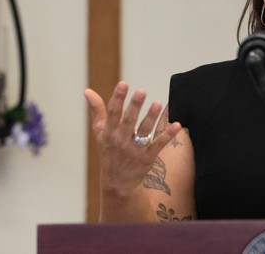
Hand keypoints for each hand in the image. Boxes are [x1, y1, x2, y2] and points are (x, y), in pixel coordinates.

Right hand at [85, 81, 181, 196]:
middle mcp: (121, 140)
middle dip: (135, 106)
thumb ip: (97, 110)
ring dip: (151, 117)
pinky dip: (168, 135)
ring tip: (158, 103)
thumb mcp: (99, 132)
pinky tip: (177, 125)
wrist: (116, 181)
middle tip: (142, 91)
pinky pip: (158, 144)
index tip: (123, 83)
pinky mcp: (147, 158)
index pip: (113, 113)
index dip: (118, 98)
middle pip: (128, 121)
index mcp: (109, 132)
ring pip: (144, 131)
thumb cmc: (108, 151)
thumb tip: (88, 90)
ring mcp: (134, 149)